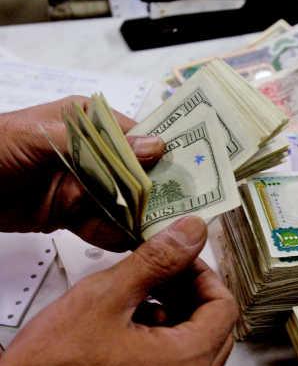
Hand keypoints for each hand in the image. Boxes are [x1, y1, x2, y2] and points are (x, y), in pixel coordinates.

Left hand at [0, 96, 164, 250]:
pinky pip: (101, 224)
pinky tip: (131, 242)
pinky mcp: (72, 211)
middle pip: (135, 173)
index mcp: (89, 123)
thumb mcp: (43, 137)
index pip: (136, 136)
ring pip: (122, 201)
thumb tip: (154, 146)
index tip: (186, 171)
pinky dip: (114, 234)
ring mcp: (84, 184)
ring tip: (161, 230)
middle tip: (179, 209)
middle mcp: (93, 153)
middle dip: (153, 191)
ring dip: (138, 216)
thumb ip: (99, 145)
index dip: (161, 153)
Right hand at [0, 216, 237, 365]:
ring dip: (175, 310)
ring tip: (141, 292)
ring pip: (194, 341)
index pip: (224, 306)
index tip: (178, 259)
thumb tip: (191, 232)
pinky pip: (174, 360)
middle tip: (161, 271)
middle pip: (214, 325)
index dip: (203, 274)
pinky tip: (130, 320)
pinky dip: (161, 334)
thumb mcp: (107, 297)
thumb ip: (157, 261)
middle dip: (190, 291)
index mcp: (185, 362)